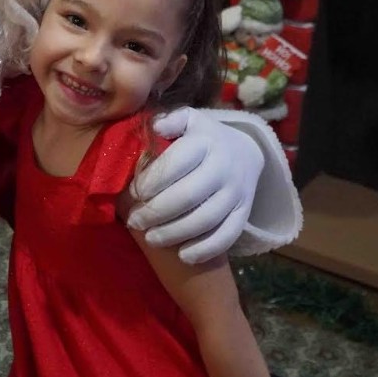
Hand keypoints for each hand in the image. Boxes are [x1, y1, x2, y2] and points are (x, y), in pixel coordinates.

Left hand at [125, 107, 262, 263]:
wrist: (245, 152)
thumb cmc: (201, 138)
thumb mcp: (187, 120)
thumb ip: (169, 121)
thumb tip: (154, 127)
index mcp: (205, 141)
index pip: (175, 163)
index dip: (150, 181)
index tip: (132, 193)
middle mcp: (223, 167)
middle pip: (188, 195)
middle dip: (156, 212)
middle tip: (134, 222)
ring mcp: (236, 192)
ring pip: (206, 219)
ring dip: (175, 233)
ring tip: (152, 239)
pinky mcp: (245, 212)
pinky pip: (228, 236)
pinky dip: (205, 249)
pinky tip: (184, 256)